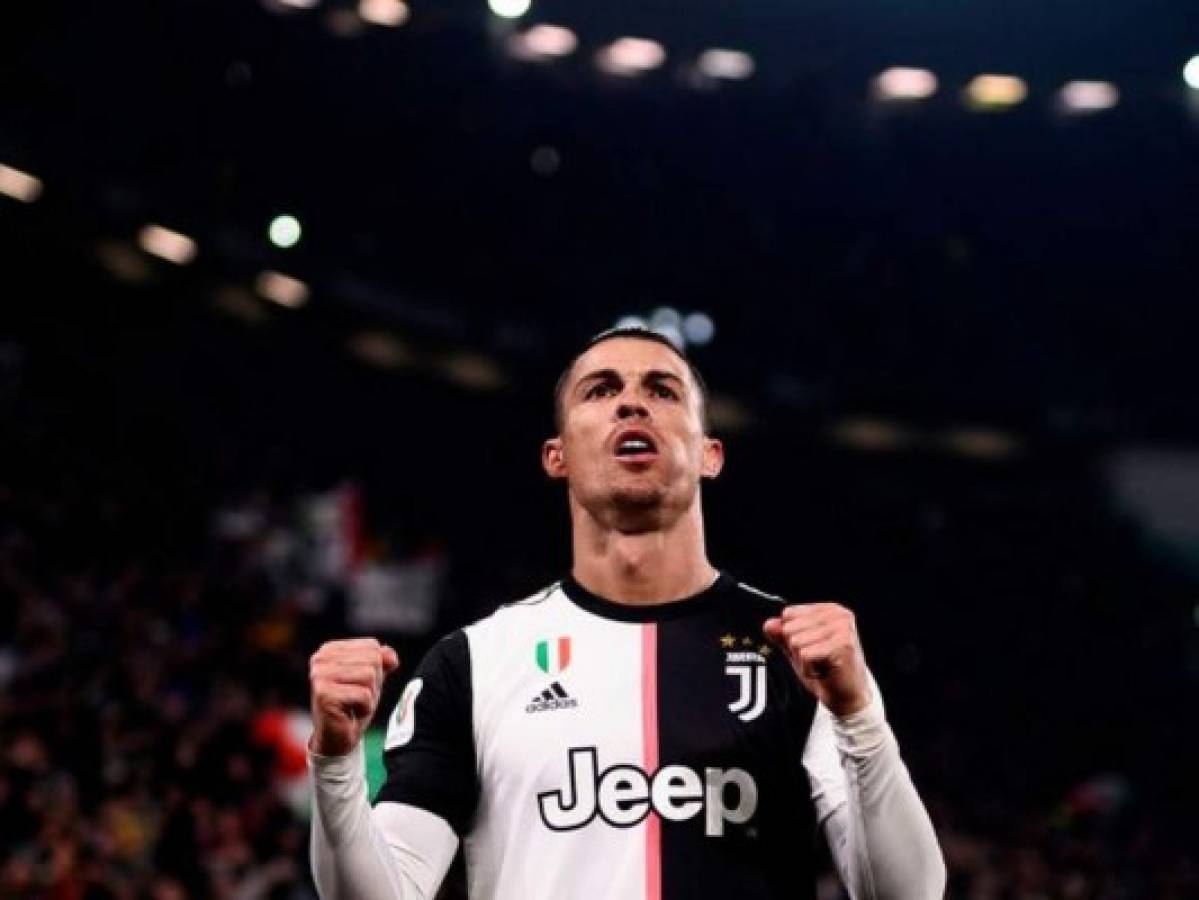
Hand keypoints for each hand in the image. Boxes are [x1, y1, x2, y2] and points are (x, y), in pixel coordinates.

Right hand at [309, 638, 399, 755]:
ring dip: (369, 696)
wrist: (338, 737)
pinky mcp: (324, 695)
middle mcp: (320, 659)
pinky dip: (365, 708)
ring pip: (369, 676)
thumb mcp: (373, 678)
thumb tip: (391, 657)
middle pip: (372, 660)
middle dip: (373, 683)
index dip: (376, 669)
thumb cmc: (354, 704)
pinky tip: (351, 713)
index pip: (372, 646)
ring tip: (354, 704)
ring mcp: (320, 676)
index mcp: (330, 649)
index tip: (359, 684)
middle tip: (357, 697)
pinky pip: (364, 695)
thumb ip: (383, 660)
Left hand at [763, 603, 869, 717]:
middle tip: (816, 660)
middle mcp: (838, 615)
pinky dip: (808, 669)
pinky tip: (823, 672)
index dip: (791, 637)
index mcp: (828, 609)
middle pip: (790, 628)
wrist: (847, 697)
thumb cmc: (826, 672)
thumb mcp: (798, 650)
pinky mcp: (842, 645)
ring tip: (820, 666)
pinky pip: (805, 654)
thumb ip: (783, 635)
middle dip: (796, 651)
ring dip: (803, 661)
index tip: (810, 648)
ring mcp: (842, 629)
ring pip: (796, 642)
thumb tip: (769, 624)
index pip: (789, 614)